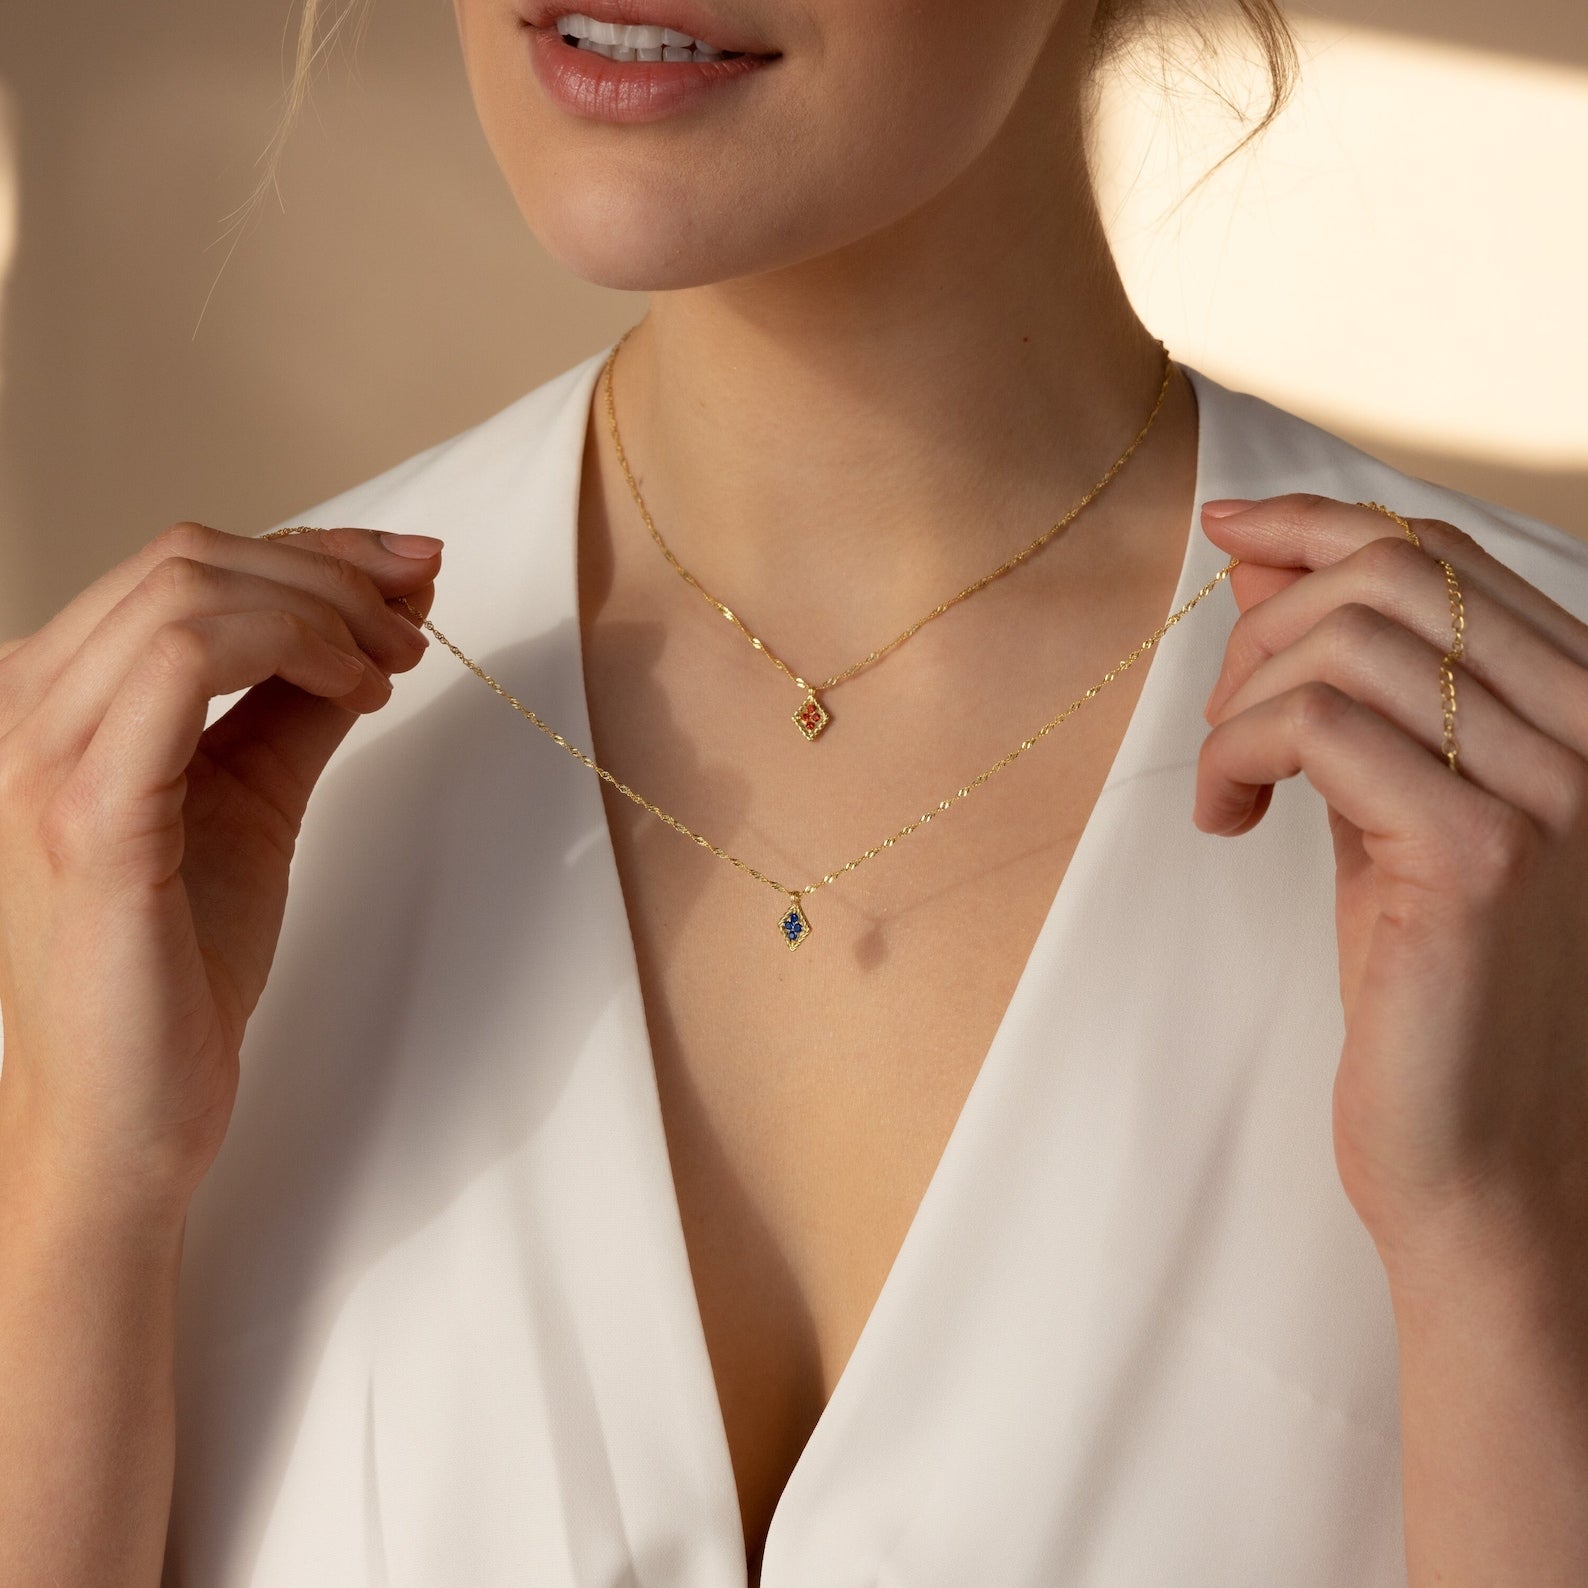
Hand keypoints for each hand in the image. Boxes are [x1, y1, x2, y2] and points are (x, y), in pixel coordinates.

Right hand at [0, 521, 440, 1211]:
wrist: (129, 1110)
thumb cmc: (179, 960)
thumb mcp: (253, 793)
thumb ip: (300, 699)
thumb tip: (385, 614)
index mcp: (57, 698)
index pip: (182, 568)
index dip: (312, 551)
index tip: (412, 571)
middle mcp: (27, 708)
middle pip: (187, 560)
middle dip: (330, 576)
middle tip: (415, 630)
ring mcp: (39, 756)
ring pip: (186, 592)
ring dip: (323, 611)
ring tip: (392, 666)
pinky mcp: (85, 813)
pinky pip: (179, 662)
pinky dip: (291, 650)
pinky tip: (356, 692)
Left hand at [1193, 493, 1587, 1271]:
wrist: (1484, 1159)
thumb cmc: (1429, 987)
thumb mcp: (1384, 805)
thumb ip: (1346, 686)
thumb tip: (1262, 568)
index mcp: (1582, 709)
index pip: (1446, 556)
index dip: (1319, 522)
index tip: (1225, 529)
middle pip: (1397, 575)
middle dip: (1268, 626)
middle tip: (1228, 724)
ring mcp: (1556, 790)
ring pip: (1350, 641)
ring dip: (1246, 698)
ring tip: (1231, 783)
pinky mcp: (1484, 855)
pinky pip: (1320, 727)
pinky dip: (1240, 755)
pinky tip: (1227, 819)